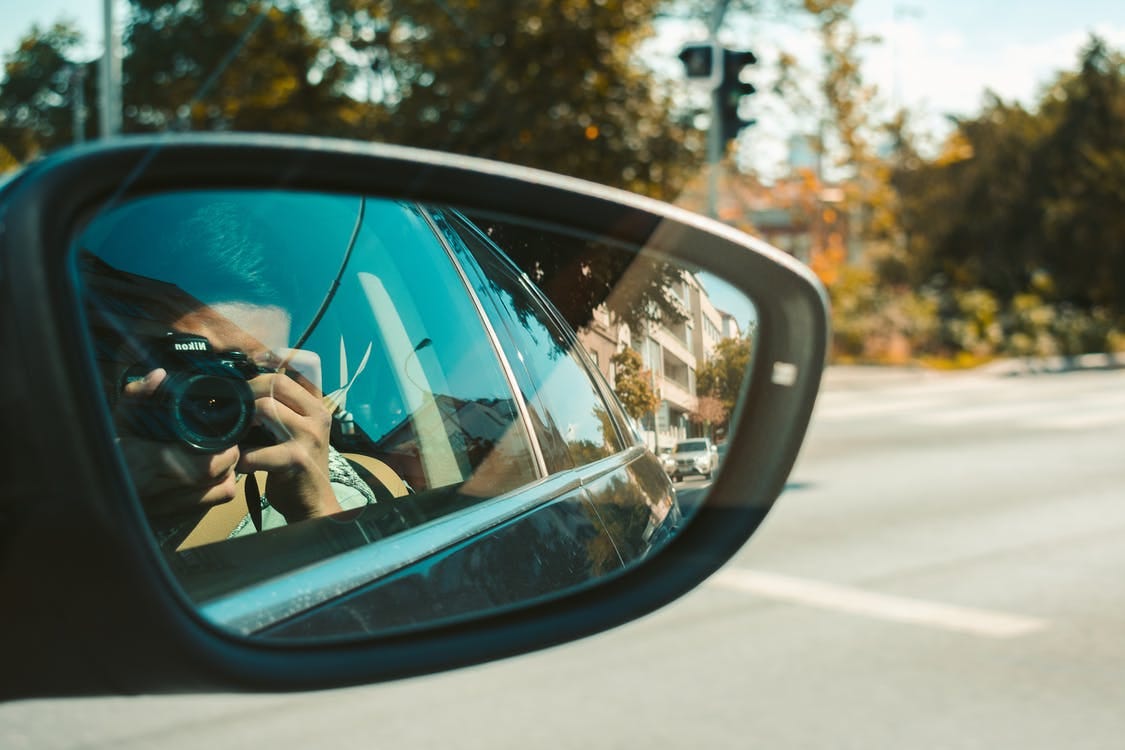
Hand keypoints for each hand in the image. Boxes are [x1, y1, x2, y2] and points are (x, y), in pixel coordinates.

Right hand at [115, 368, 241, 516]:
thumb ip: (138, 396)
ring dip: (226, 472)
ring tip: (217, 455)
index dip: (224, 450)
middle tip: (224, 439)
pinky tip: (209, 474)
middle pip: (218, 477)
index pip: (205, 466)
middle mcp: (161, 490)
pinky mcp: (170, 515)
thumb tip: (160, 375)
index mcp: (148, 462)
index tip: (227, 432)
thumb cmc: (105, 450)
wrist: (87, 490)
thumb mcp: (117, 419)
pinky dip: (217, 488)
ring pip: (220, 492)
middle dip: (229, 456)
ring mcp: (167, 506)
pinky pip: (209, 504)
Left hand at [237, 367, 339, 522]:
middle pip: (277, 382)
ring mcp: (309, 436)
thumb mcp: (299, 430)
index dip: (275, 360)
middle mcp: (318, 416)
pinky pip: (255, 452)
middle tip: (232, 407)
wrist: (314, 503)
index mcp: (318, 406)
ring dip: (242, 421)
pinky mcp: (296, 459)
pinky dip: (241, 458)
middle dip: (247, 390)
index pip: (303, 367)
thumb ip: (284, 408)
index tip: (252, 365)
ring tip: (236, 436)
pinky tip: (240, 465)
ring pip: (265, 408)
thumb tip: (246, 385)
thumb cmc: (297, 466)